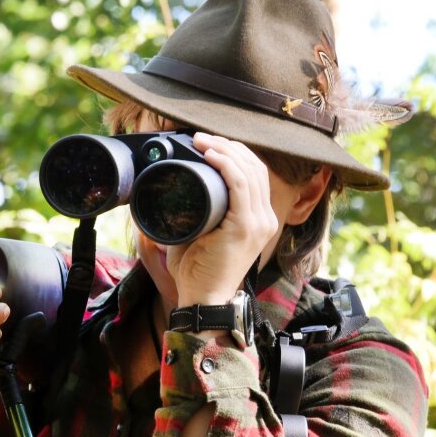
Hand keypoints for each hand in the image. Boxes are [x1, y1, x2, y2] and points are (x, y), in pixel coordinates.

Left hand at [166, 132, 280, 307]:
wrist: (201, 299)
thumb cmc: (195, 270)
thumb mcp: (199, 233)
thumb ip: (194, 213)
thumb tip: (171, 191)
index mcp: (257, 219)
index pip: (254, 174)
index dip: (234, 152)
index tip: (208, 142)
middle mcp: (264, 218)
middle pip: (254, 167)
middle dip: (228, 145)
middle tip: (200, 137)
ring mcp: (258, 222)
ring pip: (249, 171)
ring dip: (224, 149)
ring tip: (201, 140)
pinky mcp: (246, 227)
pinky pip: (241, 185)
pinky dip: (225, 164)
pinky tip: (210, 154)